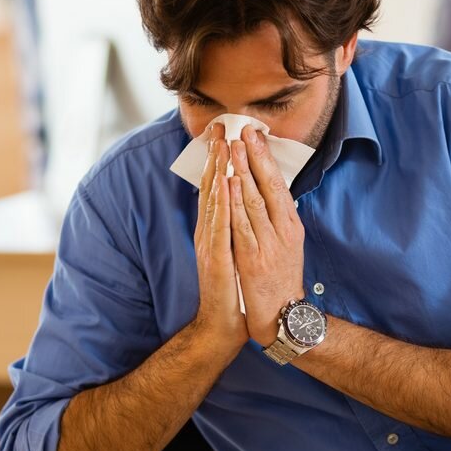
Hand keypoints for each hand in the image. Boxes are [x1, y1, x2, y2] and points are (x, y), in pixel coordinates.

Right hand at [190, 123, 246, 353]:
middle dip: (217, 156)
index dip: (219, 160)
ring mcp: (210, 244)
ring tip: (222, 145)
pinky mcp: (216, 258)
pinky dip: (221, 204)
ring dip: (217, 172)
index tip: (225, 133)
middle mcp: (209, 232)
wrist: (223, 323)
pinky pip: (219, 226)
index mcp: (215, 228)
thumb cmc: (232, 288)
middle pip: (212, 188)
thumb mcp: (233, 249)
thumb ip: (233, 225)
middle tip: (220, 127)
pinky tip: (224, 185)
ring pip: (214, 202)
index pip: (217, 188)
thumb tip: (240, 202)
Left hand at [227, 126, 305, 346]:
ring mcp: (268, 244)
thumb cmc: (280, 279)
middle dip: (254, 156)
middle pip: (267, 187)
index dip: (265, 158)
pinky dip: (235, 202)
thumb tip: (269, 194)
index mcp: (290, 225)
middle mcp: (283, 231)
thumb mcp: (285, 245)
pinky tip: (229, 183)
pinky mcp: (253, 258)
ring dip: (243, 171)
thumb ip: (277, 220)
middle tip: (244, 129)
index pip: (277, 184)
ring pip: (253, 201)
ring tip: (234, 146)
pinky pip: (241, 225)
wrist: (279, 317)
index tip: (255, 134)